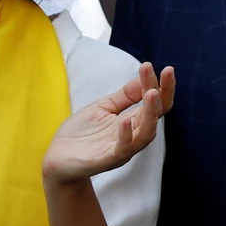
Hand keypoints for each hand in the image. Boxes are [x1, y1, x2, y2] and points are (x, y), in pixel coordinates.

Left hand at [42, 63, 174, 184]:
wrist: (57, 159)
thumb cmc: (81, 134)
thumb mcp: (103, 107)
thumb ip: (124, 96)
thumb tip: (143, 77)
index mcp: (133, 121)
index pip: (154, 101)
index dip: (157, 83)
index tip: (150, 65)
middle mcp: (133, 135)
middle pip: (157, 115)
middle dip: (163, 93)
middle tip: (167, 72)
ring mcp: (122, 148)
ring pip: (146, 133)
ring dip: (151, 112)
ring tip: (152, 93)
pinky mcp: (107, 160)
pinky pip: (122, 150)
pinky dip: (126, 135)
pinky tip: (125, 120)